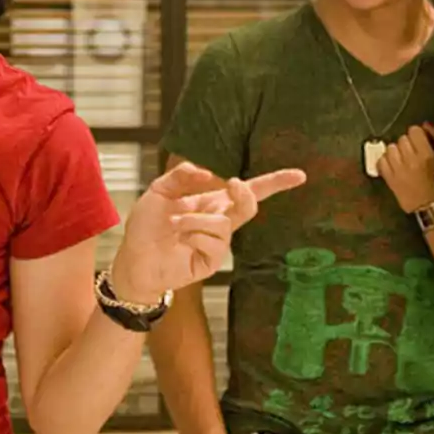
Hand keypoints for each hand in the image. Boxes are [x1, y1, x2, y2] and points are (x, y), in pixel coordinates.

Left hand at [111, 163, 305, 302]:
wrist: (134, 259)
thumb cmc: (147, 227)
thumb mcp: (159, 192)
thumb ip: (180, 176)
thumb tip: (207, 171)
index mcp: (211, 203)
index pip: (249, 191)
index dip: (275, 183)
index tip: (299, 176)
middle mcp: (219, 222)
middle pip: (249, 205)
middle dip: (245, 193)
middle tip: (232, 184)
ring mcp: (217, 243)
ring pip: (224, 222)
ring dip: (195, 218)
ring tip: (174, 223)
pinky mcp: (213, 262)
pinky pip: (215, 242)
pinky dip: (195, 234)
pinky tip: (180, 238)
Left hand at [377, 124, 433, 212]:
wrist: (431, 208)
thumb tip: (425, 125)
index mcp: (428, 154)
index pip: (414, 131)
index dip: (416, 135)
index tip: (419, 142)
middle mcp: (411, 160)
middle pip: (402, 139)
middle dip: (406, 144)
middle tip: (412, 154)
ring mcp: (398, 170)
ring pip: (390, 148)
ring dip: (396, 152)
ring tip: (402, 161)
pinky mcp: (389, 179)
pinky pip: (381, 161)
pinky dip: (385, 162)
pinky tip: (393, 167)